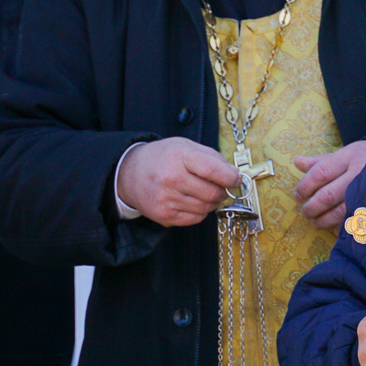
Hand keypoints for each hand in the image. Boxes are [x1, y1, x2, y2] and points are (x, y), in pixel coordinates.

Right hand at [116, 137, 241, 226]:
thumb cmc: (163, 158)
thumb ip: (212, 158)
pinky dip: (200, 212)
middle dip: (223, 192)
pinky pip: (196, 219)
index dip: (230, 178)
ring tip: (204, 192)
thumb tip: (235, 175)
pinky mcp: (164, 216)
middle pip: (212, 193)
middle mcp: (171, 178)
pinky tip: (192, 201)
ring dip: (212, 202)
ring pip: (206, 208)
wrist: (130, 173)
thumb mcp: (186, 146)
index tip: (235, 179)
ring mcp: (166, 199)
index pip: (213, 171)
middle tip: (221, 187)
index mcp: (179, 157)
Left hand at [294, 138, 365, 229]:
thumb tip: (297, 162)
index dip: (305, 186)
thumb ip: (320, 161)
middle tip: (305, 212)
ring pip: (340, 211)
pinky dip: (341, 228)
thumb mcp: (344, 154)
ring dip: (323, 220)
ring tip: (316, 222)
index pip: (320, 173)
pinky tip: (334, 228)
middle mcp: (360, 173)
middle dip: (312, 207)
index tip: (298, 195)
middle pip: (327, 195)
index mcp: (350, 157)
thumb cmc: (363, 160)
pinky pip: (355, 222)